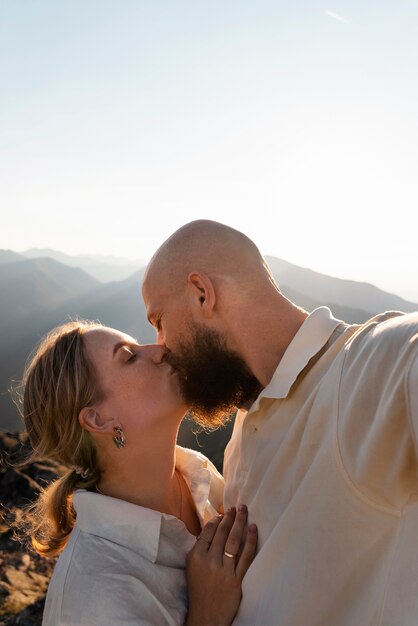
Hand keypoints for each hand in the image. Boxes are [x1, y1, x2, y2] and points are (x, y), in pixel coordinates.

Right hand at [185, 505, 256, 625]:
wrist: (206, 616)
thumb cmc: (199, 590)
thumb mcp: (192, 567)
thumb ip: (200, 549)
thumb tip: (212, 529)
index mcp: (196, 557)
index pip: (208, 532)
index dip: (217, 520)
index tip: (223, 513)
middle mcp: (210, 562)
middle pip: (222, 533)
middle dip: (230, 517)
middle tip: (236, 507)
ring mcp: (224, 571)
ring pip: (234, 541)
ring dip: (240, 523)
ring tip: (244, 511)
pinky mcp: (237, 580)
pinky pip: (246, 556)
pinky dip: (250, 541)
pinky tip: (253, 529)